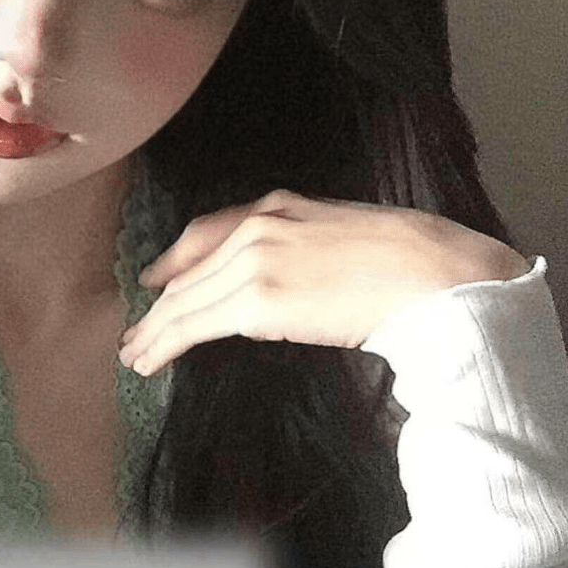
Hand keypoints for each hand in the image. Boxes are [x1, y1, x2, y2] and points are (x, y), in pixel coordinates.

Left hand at [118, 189, 530, 374]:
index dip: (174, 262)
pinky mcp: (257, 301)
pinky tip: (150, 361)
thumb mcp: (343, 235)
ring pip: (185, 301)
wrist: (433, 274)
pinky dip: (165, 343)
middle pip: (189, 273)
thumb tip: (292, 282)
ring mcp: (254, 261)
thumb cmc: (409, 261)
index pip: (206, 234)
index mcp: (279, 206)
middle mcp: (257, 226)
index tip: (156, 281)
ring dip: (155, 331)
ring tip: (135, 355)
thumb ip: (304, 249)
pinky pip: (194, 325)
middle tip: (136, 333)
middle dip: (159, 306)